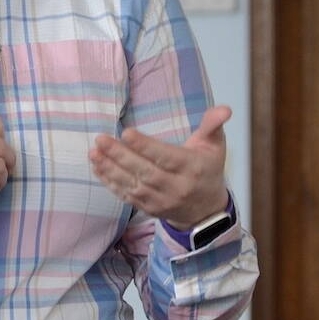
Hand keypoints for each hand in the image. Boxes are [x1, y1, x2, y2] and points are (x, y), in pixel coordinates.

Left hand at [89, 105, 231, 228]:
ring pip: (133, 185)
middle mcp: (176, 187)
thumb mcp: (215, 146)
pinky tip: (97, 167)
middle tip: (101, 139)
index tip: (126, 133)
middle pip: (145, 172)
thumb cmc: (207, 170)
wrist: (205, 211)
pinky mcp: (149, 209)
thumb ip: (213, 125)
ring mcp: (161, 201)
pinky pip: (126, 196)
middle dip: (121, 156)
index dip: (146, 146)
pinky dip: (110, 182)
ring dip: (110, 168)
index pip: (166, 157)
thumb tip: (224, 109)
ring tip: (94, 152)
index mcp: (192, 169)